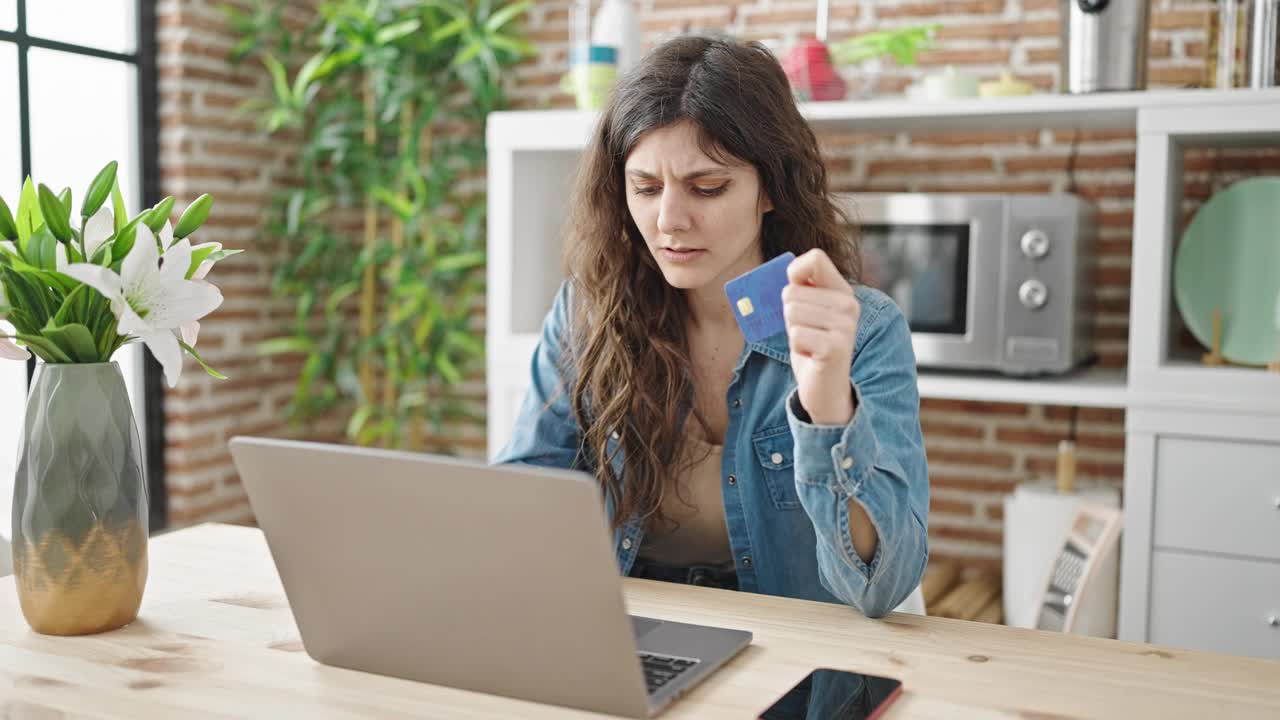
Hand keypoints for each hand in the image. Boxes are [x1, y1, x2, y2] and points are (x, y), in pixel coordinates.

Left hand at [782, 249, 860, 425]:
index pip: (815, 258)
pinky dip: (796, 348)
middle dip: (789, 315)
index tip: (794, 291)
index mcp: (842, 291)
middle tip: (806, 332)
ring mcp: (845, 326)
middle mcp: (849, 305)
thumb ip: (799, 289)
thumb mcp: (805, 312)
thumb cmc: (811, 346)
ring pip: (791, 312)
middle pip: (792, 290)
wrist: (826, 388)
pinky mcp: (835, 346)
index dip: (794, 272)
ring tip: (809, 344)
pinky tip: (812, 356)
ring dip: (793, 332)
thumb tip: (788, 270)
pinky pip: (795, 334)